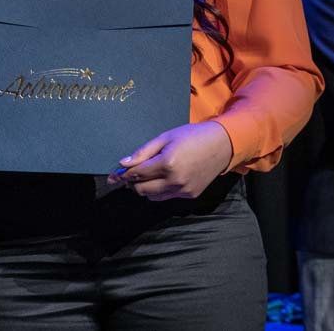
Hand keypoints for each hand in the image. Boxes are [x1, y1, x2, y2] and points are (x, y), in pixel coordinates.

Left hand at [107, 121, 232, 200]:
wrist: (221, 145)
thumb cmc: (191, 136)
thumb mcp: (165, 137)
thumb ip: (143, 152)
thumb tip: (124, 163)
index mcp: (167, 163)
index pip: (137, 174)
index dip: (123, 175)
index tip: (112, 175)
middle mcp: (175, 181)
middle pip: (142, 190)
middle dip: (131, 183)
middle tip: (128, 174)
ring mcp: (183, 190)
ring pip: (153, 197)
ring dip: (145, 188)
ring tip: (145, 175)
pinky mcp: (190, 195)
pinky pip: (166, 196)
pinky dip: (159, 190)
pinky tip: (162, 177)